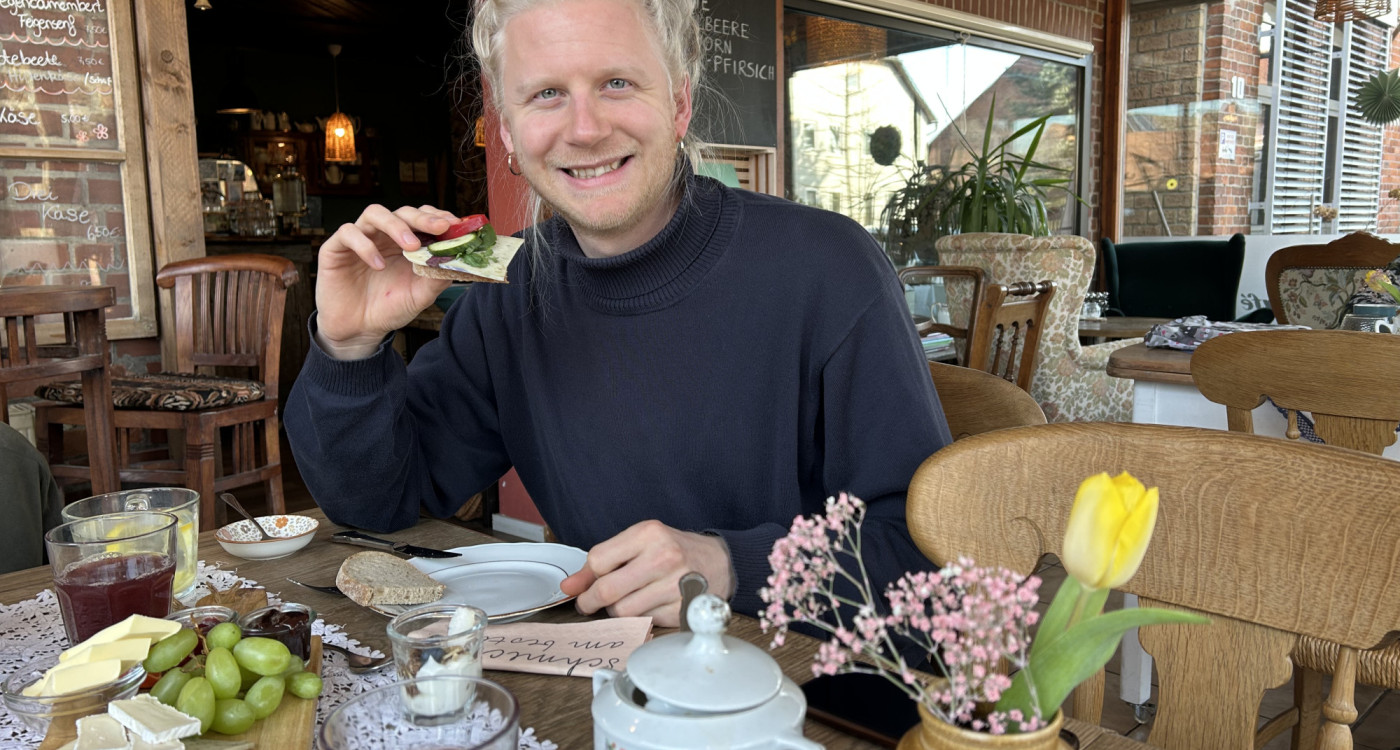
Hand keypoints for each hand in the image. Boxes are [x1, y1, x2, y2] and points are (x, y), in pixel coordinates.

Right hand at [314, 204, 457, 359]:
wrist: (359, 330)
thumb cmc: (389, 308)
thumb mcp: (420, 296)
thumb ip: (437, 278)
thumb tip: (458, 260)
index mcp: (406, 242)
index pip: (422, 217)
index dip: (438, 217)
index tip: (455, 224)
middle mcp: (384, 235)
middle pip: (402, 211)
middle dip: (423, 218)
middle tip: (440, 227)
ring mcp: (360, 238)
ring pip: (375, 213)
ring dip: (396, 226)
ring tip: (411, 246)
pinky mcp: (336, 248)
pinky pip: (348, 233)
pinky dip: (365, 245)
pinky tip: (378, 265)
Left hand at [559, 520, 733, 627]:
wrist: (719, 562)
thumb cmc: (673, 550)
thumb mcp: (639, 542)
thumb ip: (602, 561)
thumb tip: (568, 586)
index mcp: (649, 533)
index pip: (598, 560)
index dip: (586, 578)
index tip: (584, 587)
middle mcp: (664, 557)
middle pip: (608, 590)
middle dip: (591, 602)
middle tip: (589, 604)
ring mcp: (675, 585)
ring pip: (624, 612)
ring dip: (616, 611)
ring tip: (624, 601)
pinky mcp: (682, 609)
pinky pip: (644, 622)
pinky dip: (638, 619)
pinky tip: (646, 606)